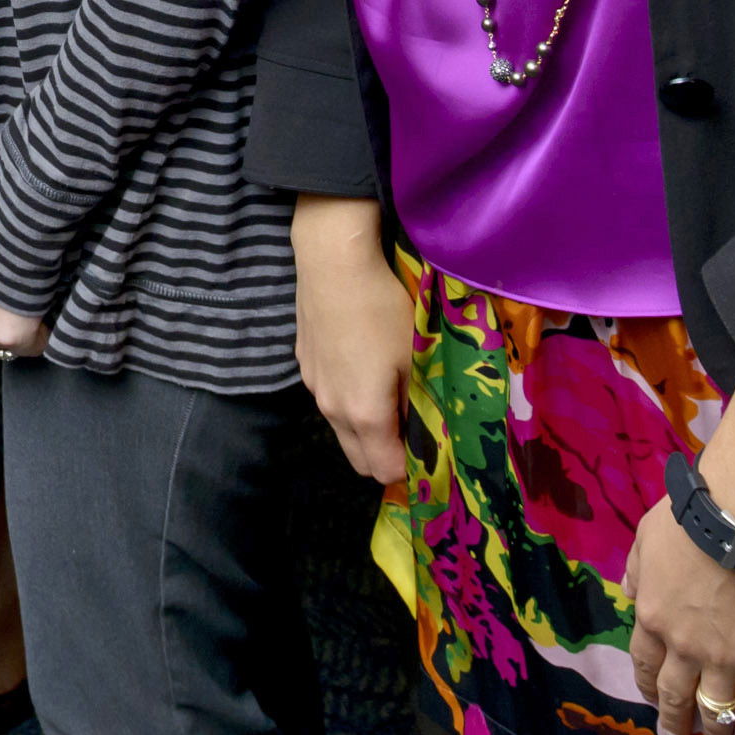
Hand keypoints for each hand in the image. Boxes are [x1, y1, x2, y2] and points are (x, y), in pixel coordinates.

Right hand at [290, 194, 419, 482]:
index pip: (385, 471)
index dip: (411, 469)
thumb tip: (430, 433)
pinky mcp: (303, 364)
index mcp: (364, 415)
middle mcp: (332, 410)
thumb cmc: (384, 310)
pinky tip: (362, 364)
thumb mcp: (416, 358)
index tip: (431, 452)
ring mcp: (313, 387)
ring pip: (341, 429)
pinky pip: (329, 398)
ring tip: (389, 394)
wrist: (333, 263)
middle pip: (358, 461)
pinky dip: (347, 400)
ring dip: (365, 429)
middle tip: (412, 431)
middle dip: (385, 457)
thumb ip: (422, 404)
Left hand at [628, 490, 734, 734]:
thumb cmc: (688, 521)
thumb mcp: (643, 541)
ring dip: (715, 730)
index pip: (644, 662)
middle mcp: (683, 647)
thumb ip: (636, 572)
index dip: (647, 684)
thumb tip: (629, 593)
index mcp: (652, 618)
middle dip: (673, 718)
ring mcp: (725, 659)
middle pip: (675, 693)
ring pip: (717, 707)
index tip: (651, 697)